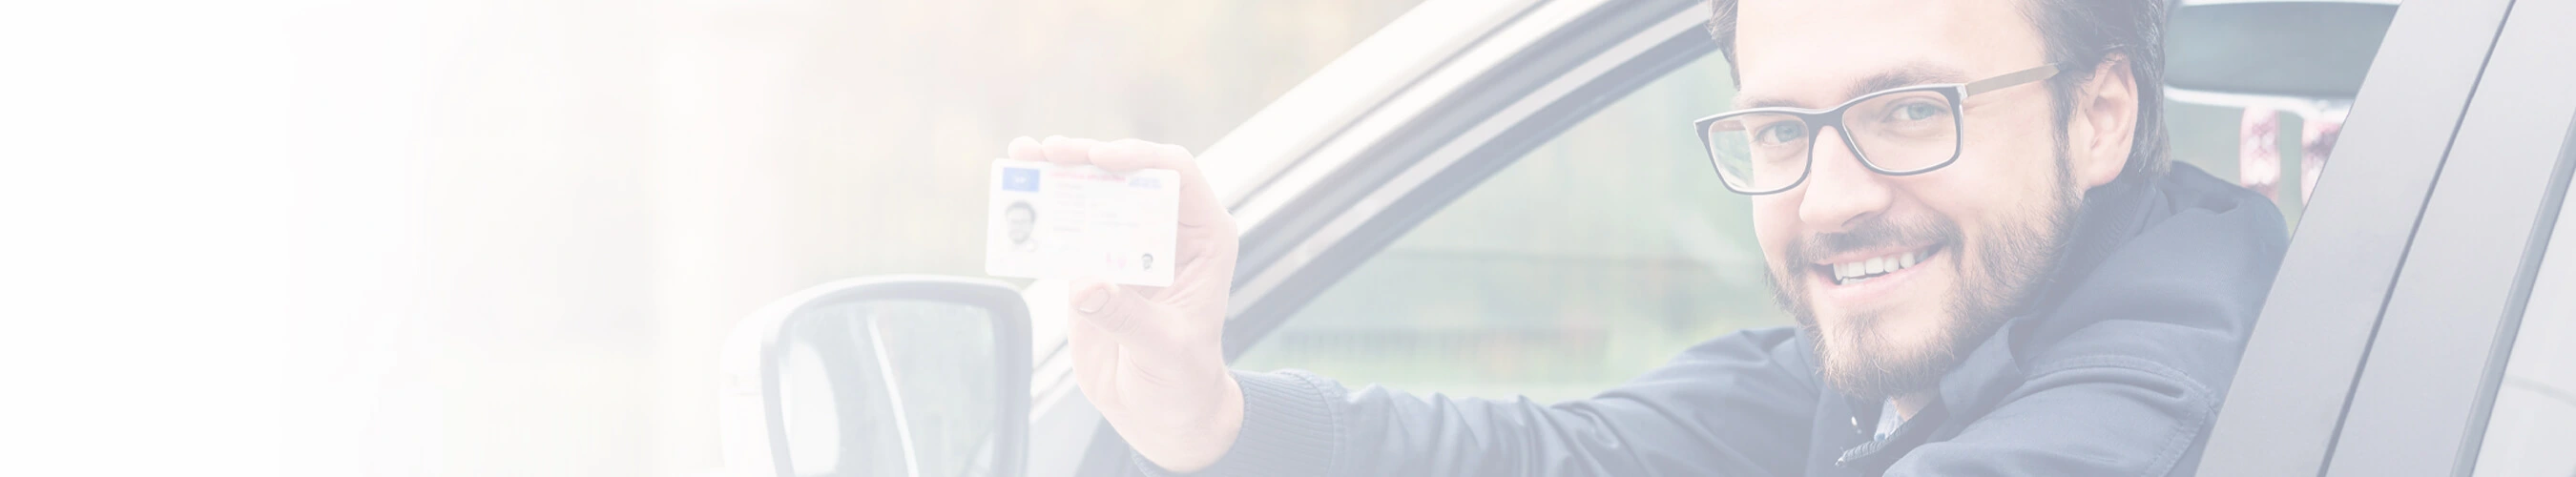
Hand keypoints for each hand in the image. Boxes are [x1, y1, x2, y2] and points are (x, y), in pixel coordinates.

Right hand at [1007, 136, 1243, 471]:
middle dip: (1087, 156)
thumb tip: (1085, 283)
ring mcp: (1128, 244)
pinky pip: (1065, 229)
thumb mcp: (1162, 349)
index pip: (1177, 175)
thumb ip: (1126, 316)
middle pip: (1127, 173)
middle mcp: (1167, 231)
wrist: (1161, 410)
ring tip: (1021, 157)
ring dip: (1056, 174)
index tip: (1100, 158)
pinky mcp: (1094, 264)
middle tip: (1049, 152)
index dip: (1139, 157)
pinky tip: (1014, 198)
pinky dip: (1039, 213)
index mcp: (1204, 238)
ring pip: (1092, 193)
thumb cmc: (1182, 379)